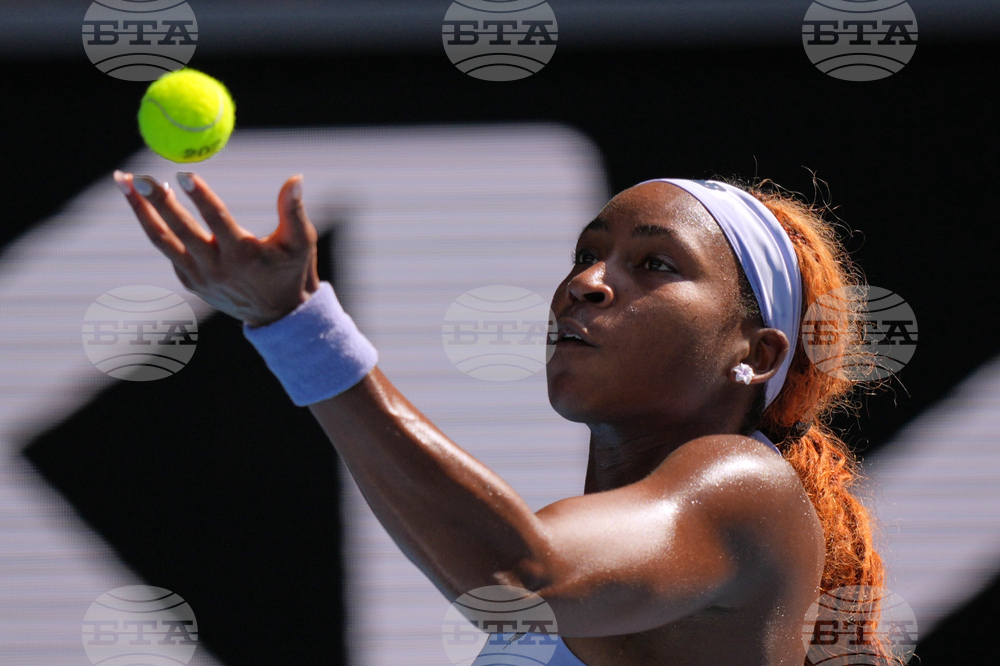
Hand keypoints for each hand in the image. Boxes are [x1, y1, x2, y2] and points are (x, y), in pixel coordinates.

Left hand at [113, 170, 320, 327]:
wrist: (278, 315)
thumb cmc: (292, 270)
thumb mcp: (301, 241)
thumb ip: (294, 210)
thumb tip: (295, 177)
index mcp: (244, 254)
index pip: (217, 221)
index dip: (200, 197)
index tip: (184, 174)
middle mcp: (217, 268)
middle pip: (180, 230)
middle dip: (157, 201)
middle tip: (139, 176)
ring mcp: (199, 277)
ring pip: (162, 240)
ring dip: (141, 211)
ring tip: (123, 182)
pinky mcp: (190, 282)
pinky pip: (169, 251)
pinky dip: (157, 225)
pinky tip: (152, 203)